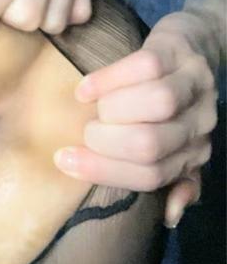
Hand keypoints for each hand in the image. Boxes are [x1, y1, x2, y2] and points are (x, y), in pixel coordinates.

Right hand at [54, 10, 219, 227]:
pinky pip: (143, 66)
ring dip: (112, 108)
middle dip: (105, 141)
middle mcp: (199, 123)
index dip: (102, 171)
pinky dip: (107, 79)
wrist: (196, 44)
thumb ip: (173, 181)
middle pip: (149, 144)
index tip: (64, 161)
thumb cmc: (174, 104)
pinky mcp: (178, 51)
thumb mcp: (176, 146)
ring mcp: (193, 84)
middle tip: (85, 132)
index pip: (149, 176)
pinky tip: (87, 89)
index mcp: (191, 154)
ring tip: (95, 108)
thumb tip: (170, 218)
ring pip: (156, 103)